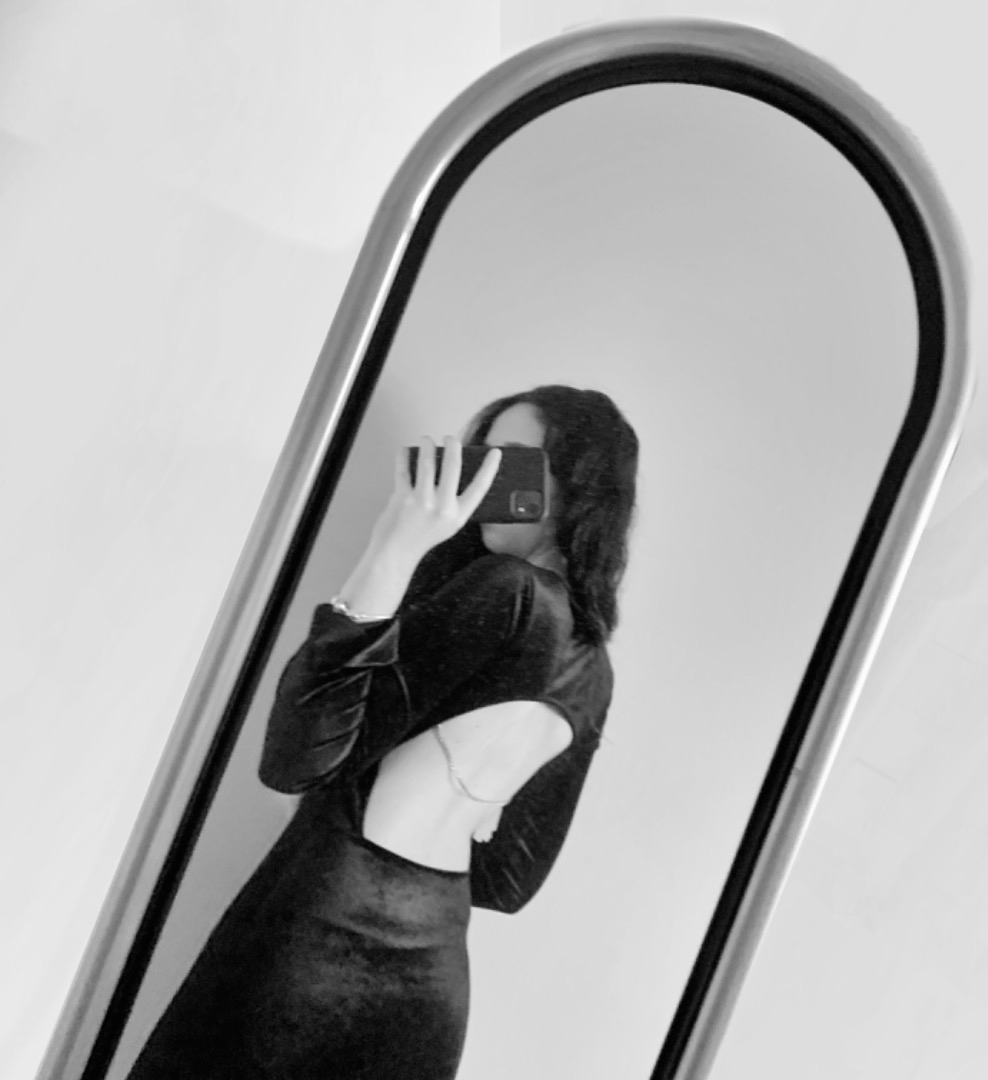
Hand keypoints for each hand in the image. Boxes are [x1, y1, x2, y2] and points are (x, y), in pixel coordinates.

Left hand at [368, 436, 500, 563]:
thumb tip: (452, 470)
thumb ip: (453, 503)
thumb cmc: (421, 539)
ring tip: (426, 439)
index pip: (480, 487)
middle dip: (453, 445)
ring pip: (428, 463)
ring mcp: (422, 502)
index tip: (495, 452)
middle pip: (453, 467)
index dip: (489, 468)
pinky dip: (403, 456)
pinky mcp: (402, 498)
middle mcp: (443, 507)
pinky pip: (403, 470)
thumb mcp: (447, 525)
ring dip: (427, 446)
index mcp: (458, 515)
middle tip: (450, 438)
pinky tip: (404, 450)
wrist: (396, 553)